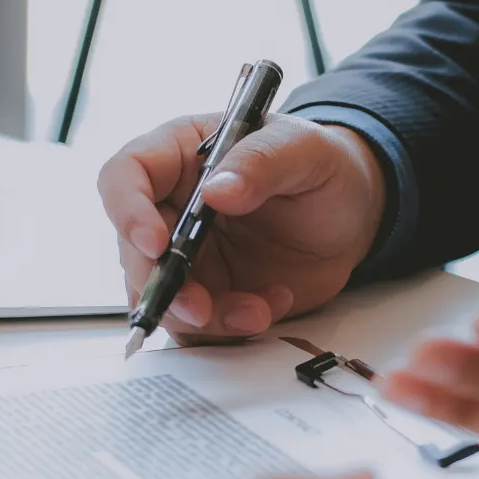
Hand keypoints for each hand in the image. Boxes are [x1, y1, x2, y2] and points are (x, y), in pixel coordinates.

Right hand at [98, 113, 385, 341]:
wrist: (352, 215)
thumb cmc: (322, 167)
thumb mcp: (303, 149)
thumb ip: (261, 162)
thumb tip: (217, 190)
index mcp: (179, 155)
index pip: (126, 176)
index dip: (128, 211)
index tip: (156, 243)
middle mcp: (172, 208)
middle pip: (135, 251)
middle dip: (163, 286)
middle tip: (200, 308)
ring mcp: (188, 257)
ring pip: (164, 297)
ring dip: (203, 317)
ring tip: (257, 310)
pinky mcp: (209, 294)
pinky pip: (199, 326)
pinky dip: (229, 328)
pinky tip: (269, 307)